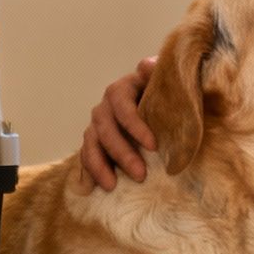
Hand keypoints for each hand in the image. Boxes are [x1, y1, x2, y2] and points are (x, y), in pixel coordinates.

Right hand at [80, 57, 157, 190]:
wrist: (161, 104)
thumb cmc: (166, 94)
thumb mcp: (167, 81)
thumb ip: (159, 73)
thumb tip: (146, 65)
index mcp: (122, 89)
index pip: (122, 105)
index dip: (134, 125)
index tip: (154, 146)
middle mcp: (106, 106)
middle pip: (105, 128)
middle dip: (121, 153)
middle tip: (141, 174)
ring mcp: (98, 125)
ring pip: (92, 143)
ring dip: (100, 165)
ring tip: (112, 186)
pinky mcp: (96, 142)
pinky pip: (86, 155)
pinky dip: (87, 171)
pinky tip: (91, 188)